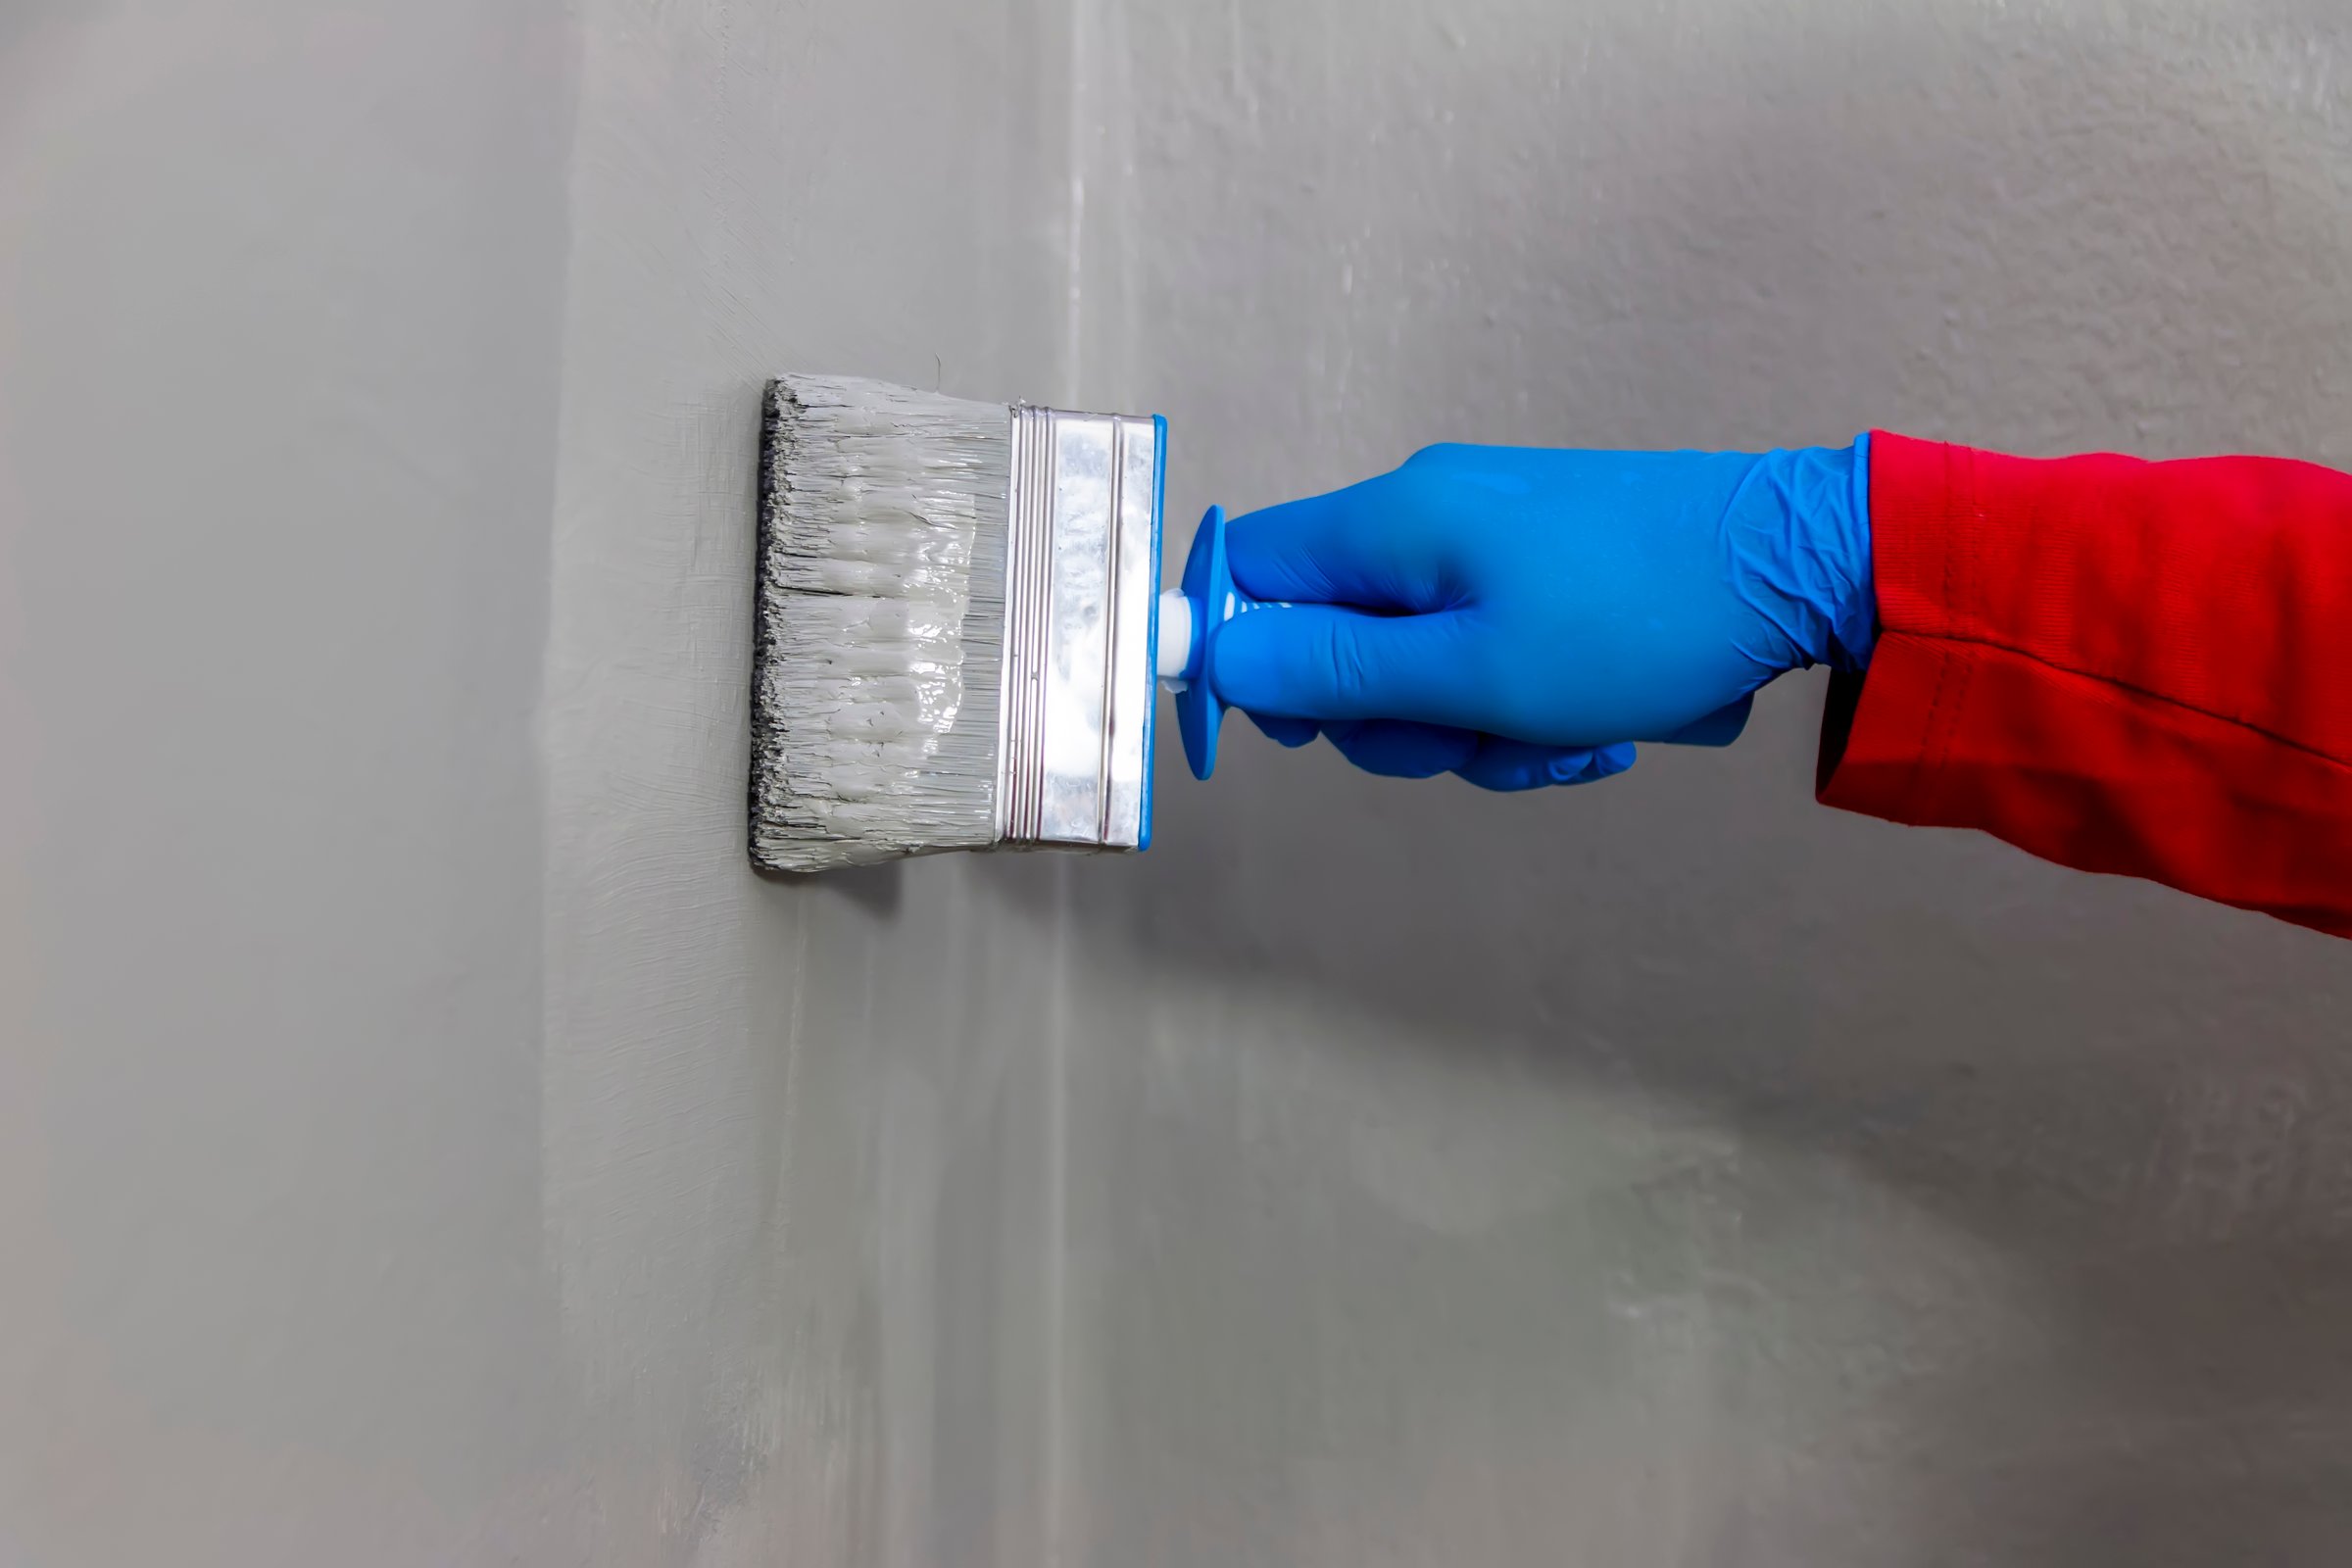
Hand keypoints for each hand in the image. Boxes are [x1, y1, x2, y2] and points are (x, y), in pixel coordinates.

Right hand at [1206, 438, 1875, 789]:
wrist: (1805, 565)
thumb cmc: (1637, 619)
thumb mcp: (1474, 673)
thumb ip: (1336, 670)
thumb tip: (1215, 657)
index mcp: (1392, 522)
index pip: (1248, 572)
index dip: (1246, 657)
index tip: (1298, 728)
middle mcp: (1428, 517)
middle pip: (1332, 637)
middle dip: (1392, 719)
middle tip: (1471, 742)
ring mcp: (1491, 543)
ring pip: (1419, 666)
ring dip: (1475, 729)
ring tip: (1561, 740)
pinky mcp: (1545, 570)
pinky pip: (1488, 656)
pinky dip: (1525, 707)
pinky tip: (1594, 732)